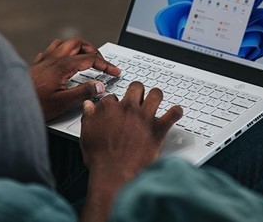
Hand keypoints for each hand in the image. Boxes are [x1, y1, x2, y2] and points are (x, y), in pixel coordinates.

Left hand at [29, 37, 120, 120]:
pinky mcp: (36, 64)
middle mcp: (53, 58)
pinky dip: (62, 52)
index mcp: (62, 65)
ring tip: (85, 57)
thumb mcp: (63, 102)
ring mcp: (44, 59)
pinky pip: (51, 50)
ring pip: (64, 43)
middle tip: (102, 61)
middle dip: (93, 50)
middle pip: (78, 43)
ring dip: (78, 47)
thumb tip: (99, 86)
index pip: (90, 59)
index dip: (106, 64)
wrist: (10, 104)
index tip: (114, 71)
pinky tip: (63, 61)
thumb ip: (83, 92)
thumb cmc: (34, 104)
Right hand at [79, 82, 181, 221]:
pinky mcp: (157, 129)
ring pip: (156, 94)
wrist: (114, 173)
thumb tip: (88, 106)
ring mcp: (144, 118)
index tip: (116, 109)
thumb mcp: (86, 134)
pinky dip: (176, 112)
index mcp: (109, 108)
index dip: (115, 103)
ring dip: (156, 96)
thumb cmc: (100, 157)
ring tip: (156, 99)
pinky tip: (175, 112)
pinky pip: (173, 114)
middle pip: (136, 88)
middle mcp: (128, 109)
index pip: (113, 97)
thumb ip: (88, 116)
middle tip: (137, 98)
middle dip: (137, 91)